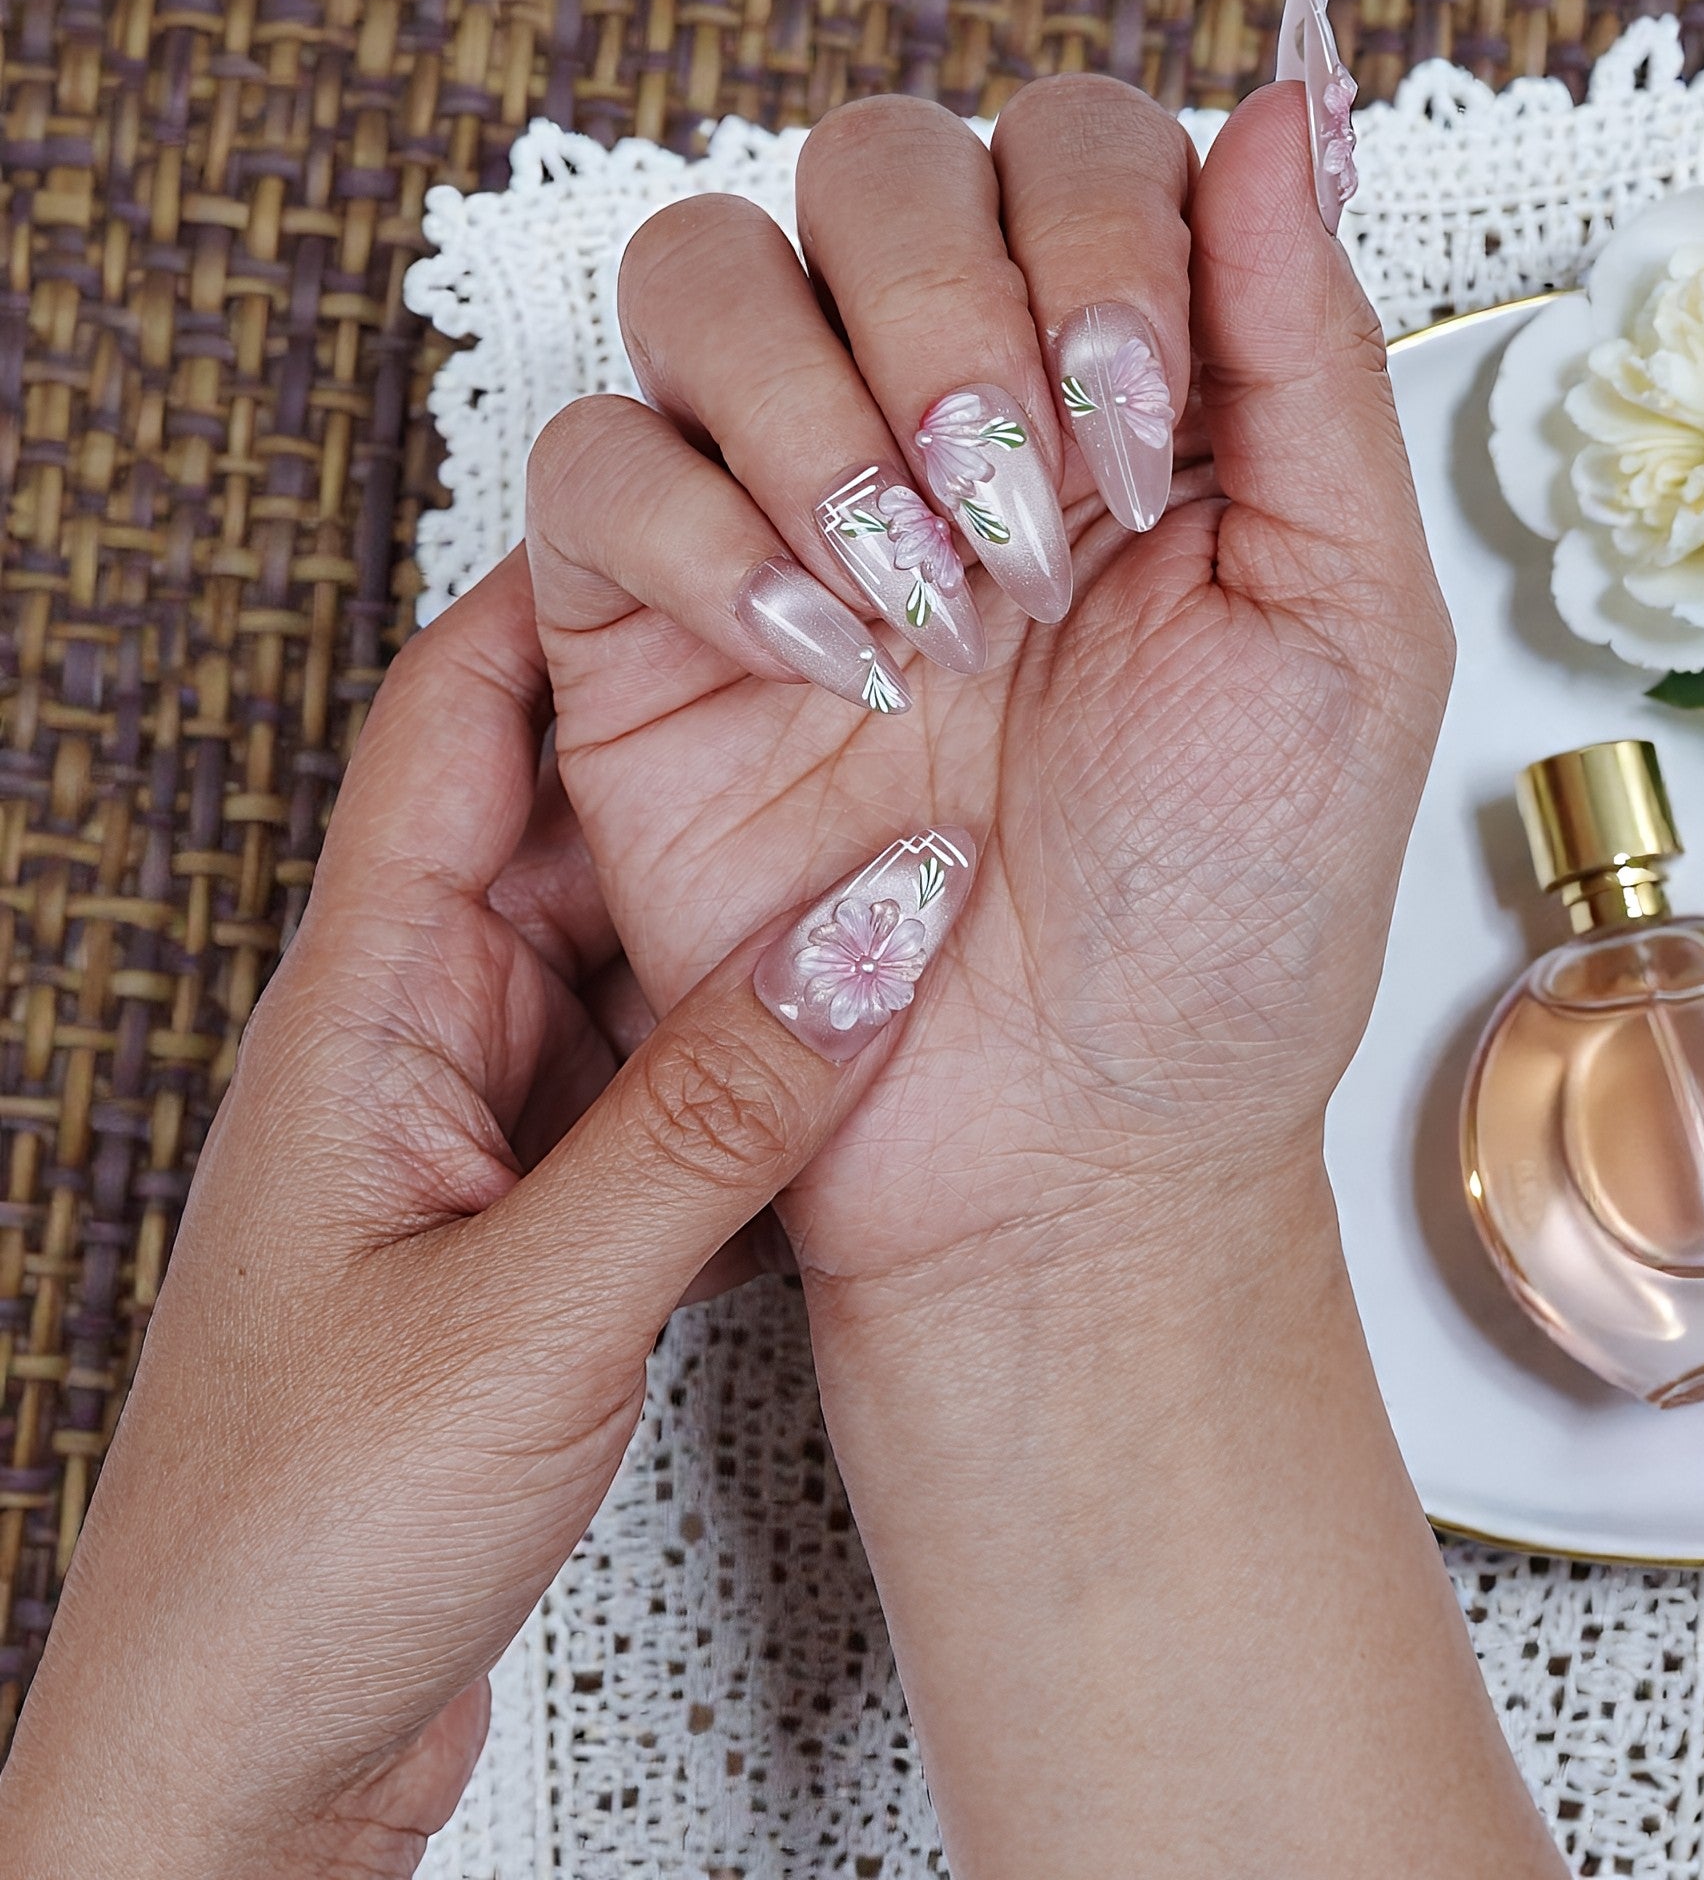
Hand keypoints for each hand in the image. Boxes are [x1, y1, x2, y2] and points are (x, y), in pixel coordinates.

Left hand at [0, 558, 936, 1878]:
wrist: (241, 1752)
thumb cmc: (295, 1542)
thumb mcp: (532, 1307)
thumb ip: (714, 1117)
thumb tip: (869, 933)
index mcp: (368, 1008)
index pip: (453, 725)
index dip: (574, 604)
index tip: (721, 524)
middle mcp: (422, 1041)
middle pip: (573, 821)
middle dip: (711, 751)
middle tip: (866, 687)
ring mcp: (485, 1130)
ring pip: (638, 954)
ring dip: (748, 909)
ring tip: (888, 852)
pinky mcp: (541, 1221)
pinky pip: (667, 1081)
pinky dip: (756, 1049)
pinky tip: (843, 1052)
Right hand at [525, 75, 1446, 1280]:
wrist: (1072, 1146)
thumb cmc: (1227, 921)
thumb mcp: (1343, 624)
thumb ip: (1310, 354)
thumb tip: (1282, 106)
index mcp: (1125, 407)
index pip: (1067, 146)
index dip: (1095, 239)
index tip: (1145, 448)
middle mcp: (947, 433)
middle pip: (873, 168)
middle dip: (953, 319)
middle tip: (1027, 527)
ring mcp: (787, 520)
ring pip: (710, 274)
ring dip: (820, 414)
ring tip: (925, 611)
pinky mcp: (649, 633)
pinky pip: (592, 463)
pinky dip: (696, 533)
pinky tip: (817, 664)